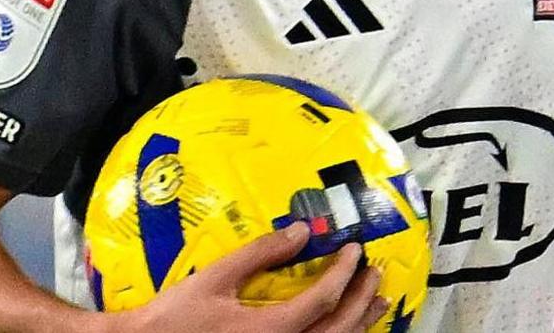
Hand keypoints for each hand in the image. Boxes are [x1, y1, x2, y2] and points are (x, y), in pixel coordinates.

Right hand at [105, 224, 387, 331]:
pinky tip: (345, 327)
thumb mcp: (217, 277)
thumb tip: (300, 231)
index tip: (354, 251)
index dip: (344, 273)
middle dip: (362, 298)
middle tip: (375, 273)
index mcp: (269, 330)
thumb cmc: (176, 316)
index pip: (323, 300)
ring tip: (377, 302)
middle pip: (338, 328)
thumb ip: (261, 253)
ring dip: (360, 323)